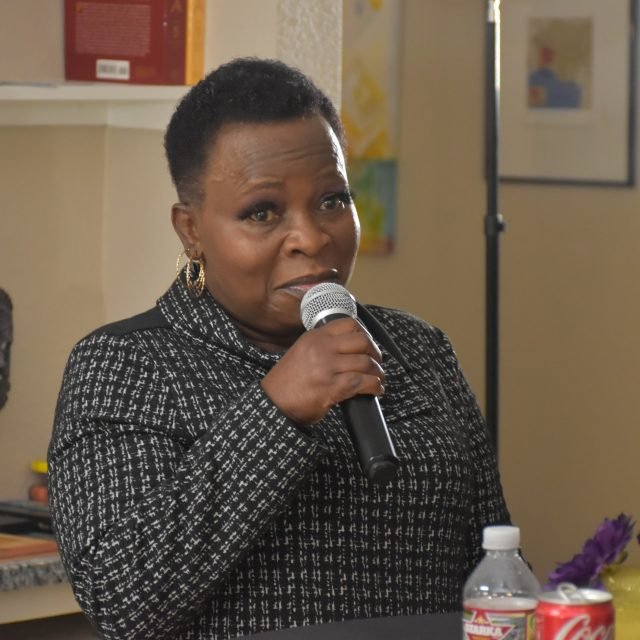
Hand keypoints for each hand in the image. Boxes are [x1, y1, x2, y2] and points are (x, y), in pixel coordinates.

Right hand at [261, 318, 384, 424]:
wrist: (273, 402)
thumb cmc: (286, 382)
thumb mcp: (301, 352)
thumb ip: (322, 346)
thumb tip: (348, 349)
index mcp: (314, 337)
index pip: (348, 324)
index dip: (365, 333)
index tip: (369, 344)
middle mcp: (321, 348)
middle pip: (362, 341)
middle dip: (375, 353)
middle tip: (377, 362)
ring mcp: (327, 367)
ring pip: (365, 362)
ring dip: (377, 372)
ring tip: (378, 378)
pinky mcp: (331, 387)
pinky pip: (362, 382)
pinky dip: (374, 386)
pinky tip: (376, 389)